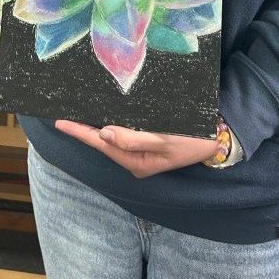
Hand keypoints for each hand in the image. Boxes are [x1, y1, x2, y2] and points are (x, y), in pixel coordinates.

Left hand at [55, 120, 223, 177]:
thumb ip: (133, 138)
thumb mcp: (164, 140)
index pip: (101, 144)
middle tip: (62, 116)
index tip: (60, 122)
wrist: (218, 138)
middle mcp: (135, 161)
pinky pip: (123, 135)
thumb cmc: (193, 138)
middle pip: (103, 143)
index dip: (80, 132)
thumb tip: (104, 133)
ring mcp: (142, 154)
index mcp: (137, 163)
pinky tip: (102, 117)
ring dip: (94, 127)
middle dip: (83, 130)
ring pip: (112, 139)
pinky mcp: (148, 144)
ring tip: (75, 115)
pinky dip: (110, 125)